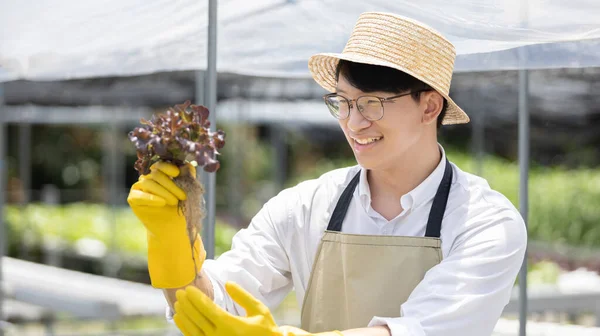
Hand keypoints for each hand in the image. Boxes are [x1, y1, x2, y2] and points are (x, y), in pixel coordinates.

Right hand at [127, 161, 204, 287]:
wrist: (173, 227)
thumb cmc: (180, 207)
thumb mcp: (187, 190)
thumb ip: (188, 177)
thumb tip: (188, 165)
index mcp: (160, 172)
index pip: (160, 164)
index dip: (168, 167)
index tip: (177, 173)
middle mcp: (147, 177)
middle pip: (156, 174)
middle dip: (171, 185)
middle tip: (183, 196)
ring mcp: (139, 187)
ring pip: (149, 183)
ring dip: (164, 192)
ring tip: (174, 202)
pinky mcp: (133, 199)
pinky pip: (139, 195)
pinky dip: (151, 198)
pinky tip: (162, 202)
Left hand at [172, 281, 341, 335]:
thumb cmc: (265, 329)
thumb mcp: (259, 310)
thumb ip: (243, 296)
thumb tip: (227, 283)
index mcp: (232, 326)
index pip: (209, 309)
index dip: (196, 298)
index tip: (188, 289)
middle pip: (198, 318)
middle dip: (187, 304)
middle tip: (180, 292)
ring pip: (193, 330)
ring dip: (184, 316)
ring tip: (177, 304)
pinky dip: (186, 328)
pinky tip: (180, 319)